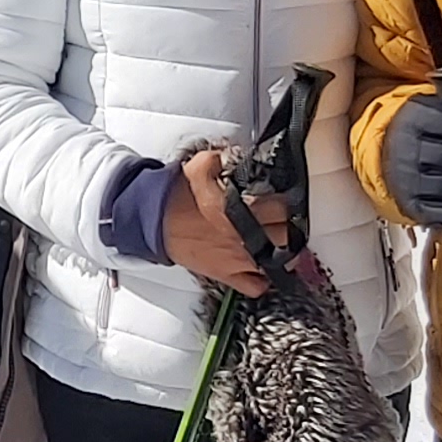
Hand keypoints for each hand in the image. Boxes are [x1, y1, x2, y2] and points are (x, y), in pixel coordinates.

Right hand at [161, 147, 290, 298]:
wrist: (153, 223)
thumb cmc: (174, 199)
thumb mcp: (197, 167)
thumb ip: (219, 158)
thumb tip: (235, 154)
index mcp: (239, 209)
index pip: (282, 208)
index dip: (286, 203)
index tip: (284, 200)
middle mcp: (243, 236)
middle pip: (286, 234)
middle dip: (288, 226)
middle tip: (283, 220)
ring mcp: (237, 259)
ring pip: (279, 260)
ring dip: (282, 250)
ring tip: (277, 241)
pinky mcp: (226, 275)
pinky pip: (256, 286)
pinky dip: (263, 280)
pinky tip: (262, 268)